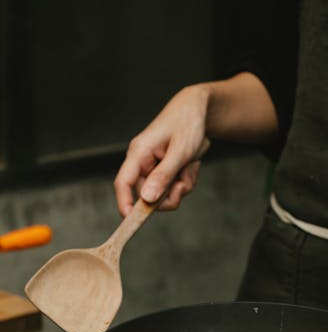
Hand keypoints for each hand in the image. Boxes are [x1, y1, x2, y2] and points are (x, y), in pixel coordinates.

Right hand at [114, 84, 210, 215]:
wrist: (200, 110)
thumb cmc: (187, 123)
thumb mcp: (179, 151)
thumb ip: (163, 176)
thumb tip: (147, 199)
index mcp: (139, 153)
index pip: (123, 183)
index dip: (125, 204)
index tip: (132, 221)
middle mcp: (143, 162)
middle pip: (147, 195)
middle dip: (168, 196)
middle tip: (183, 185)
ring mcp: (154, 167)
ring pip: (164, 194)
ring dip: (181, 187)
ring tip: (189, 167)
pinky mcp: (166, 170)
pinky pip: (175, 188)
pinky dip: (186, 181)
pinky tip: (191, 164)